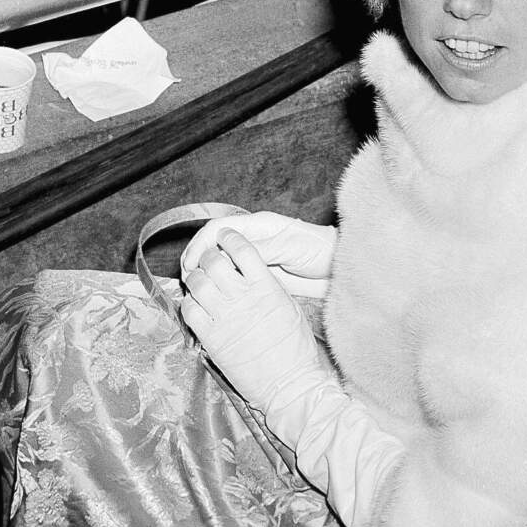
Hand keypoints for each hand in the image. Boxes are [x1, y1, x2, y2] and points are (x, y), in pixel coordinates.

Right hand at [180, 210, 335, 296]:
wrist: (338, 269)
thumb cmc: (319, 251)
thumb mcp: (291, 247)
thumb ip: (262, 249)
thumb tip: (232, 254)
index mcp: (258, 226)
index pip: (219, 229)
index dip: (201, 243)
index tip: (191, 262)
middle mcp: (253, 240)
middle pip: (215, 246)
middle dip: (198, 260)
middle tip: (188, 280)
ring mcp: (255, 260)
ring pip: (222, 264)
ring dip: (207, 275)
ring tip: (196, 292)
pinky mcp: (260, 278)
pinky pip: (235, 279)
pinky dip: (223, 287)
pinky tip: (217, 300)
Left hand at [180, 229, 329, 410]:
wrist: (289, 386)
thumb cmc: (295, 349)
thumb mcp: (289, 307)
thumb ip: (267, 285)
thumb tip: (250, 271)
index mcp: (266, 287)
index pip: (241, 249)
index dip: (229, 238)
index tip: (225, 238)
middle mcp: (242, 298)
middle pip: (213, 262)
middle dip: (208, 257)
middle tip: (209, 263)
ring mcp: (224, 318)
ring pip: (197, 283)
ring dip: (196, 279)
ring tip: (201, 283)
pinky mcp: (211, 339)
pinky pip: (189, 311)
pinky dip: (189, 304)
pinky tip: (196, 306)